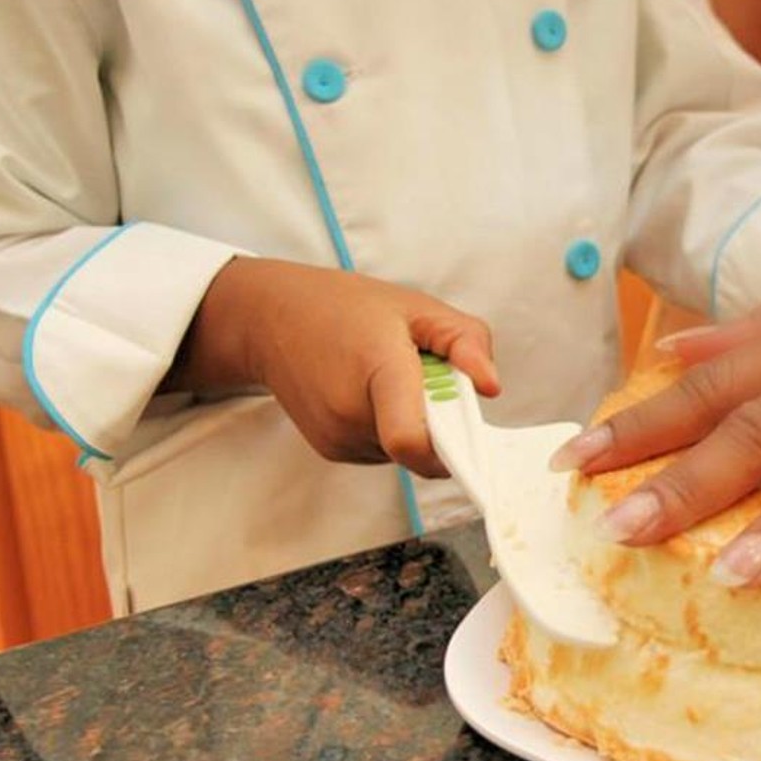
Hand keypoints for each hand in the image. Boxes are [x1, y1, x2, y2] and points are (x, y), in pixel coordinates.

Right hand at [166, 257, 498, 476]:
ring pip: (405, 454)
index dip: (450, 449)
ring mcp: (337, 438)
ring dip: (415, 426)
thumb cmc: (346, 308)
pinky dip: (392, 429)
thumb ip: (465, 341)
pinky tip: (373, 394)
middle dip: (440, 423)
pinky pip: (384, 452)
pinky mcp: (332, 450)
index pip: (410, 440)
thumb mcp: (417, 307)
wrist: (270, 319)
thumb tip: (491, 387)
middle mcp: (351, 413)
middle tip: (426, 381)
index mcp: (378, 370)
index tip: (471, 436)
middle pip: (421, 447)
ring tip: (392, 382)